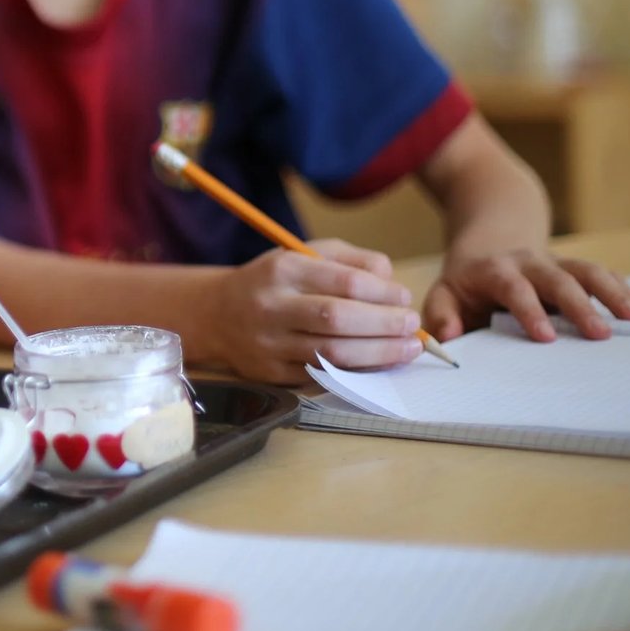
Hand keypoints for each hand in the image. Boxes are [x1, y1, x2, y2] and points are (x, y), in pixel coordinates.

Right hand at [202, 239, 421, 383]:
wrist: (217, 314)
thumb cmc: (275, 281)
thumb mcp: (305, 255)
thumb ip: (352, 260)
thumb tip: (392, 284)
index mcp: (283, 270)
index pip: (344, 282)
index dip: (383, 293)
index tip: (404, 298)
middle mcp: (272, 306)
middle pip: (338, 319)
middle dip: (384, 325)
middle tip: (412, 326)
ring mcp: (269, 343)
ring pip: (331, 353)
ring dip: (378, 353)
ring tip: (407, 348)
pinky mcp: (270, 373)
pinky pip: (321, 375)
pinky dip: (356, 372)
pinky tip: (379, 364)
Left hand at [423, 250, 629, 342]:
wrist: (489, 245)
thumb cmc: (466, 283)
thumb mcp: (443, 294)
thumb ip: (442, 315)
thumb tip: (449, 338)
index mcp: (494, 271)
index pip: (513, 287)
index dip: (529, 310)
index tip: (545, 336)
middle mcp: (528, 264)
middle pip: (557, 279)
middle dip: (579, 306)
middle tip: (599, 335)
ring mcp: (556, 265)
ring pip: (587, 271)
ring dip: (611, 293)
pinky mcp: (575, 271)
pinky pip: (603, 275)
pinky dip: (621, 290)